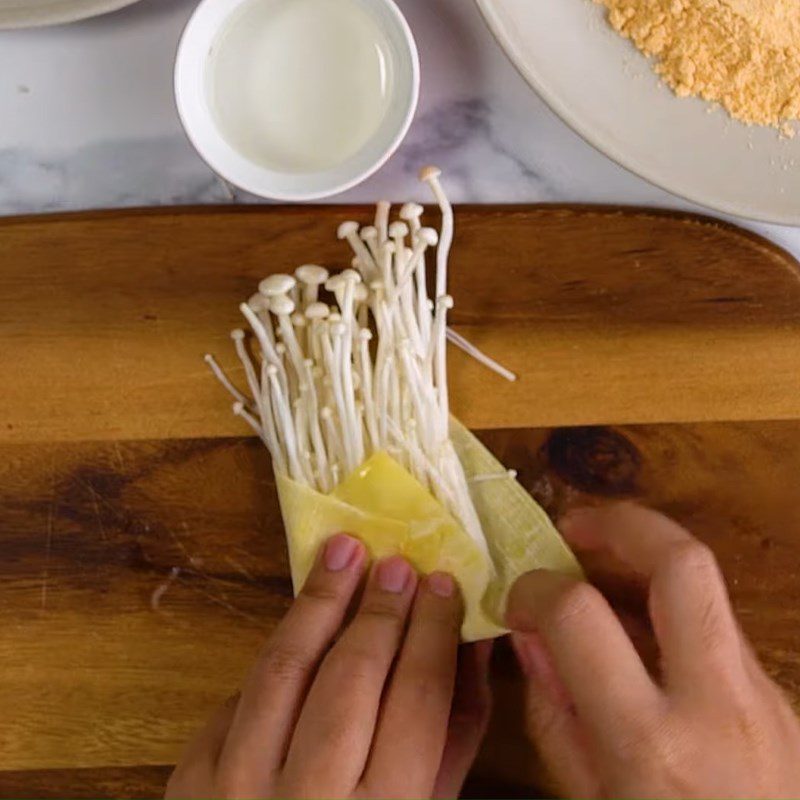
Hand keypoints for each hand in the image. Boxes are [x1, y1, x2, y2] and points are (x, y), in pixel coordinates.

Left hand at [166, 534, 491, 798]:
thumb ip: (454, 736)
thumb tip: (472, 644)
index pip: (417, 698)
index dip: (434, 631)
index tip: (443, 583)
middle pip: (352, 677)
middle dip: (380, 610)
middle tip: (396, 563)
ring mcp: (239, 793)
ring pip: (284, 670)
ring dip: (317, 603)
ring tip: (342, 553)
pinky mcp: (192, 785)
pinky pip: (236, 698)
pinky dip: (272, 654)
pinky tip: (300, 622)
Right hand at [507, 503, 799, 798]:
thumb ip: (555, 713)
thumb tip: (534, 632)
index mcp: (652, 744)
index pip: (580, 616)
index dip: (536, 588)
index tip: (518, 596)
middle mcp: (718, 704)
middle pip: (683, 563)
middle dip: (621, 523)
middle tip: (573, 528)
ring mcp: (765, 696)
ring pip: (707, 588)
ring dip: (645, 560)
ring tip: (597, 569)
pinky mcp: (783, 696)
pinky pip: (715, 630)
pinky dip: (667, 613)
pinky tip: (639, 641)